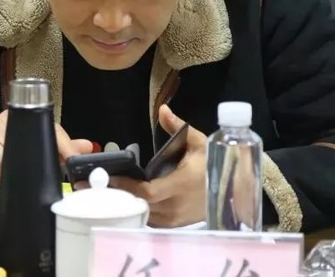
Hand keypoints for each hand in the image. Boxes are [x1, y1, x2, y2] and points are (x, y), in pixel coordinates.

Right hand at [0, 110, 92, 192]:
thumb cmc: (1, 159)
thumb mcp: (31, 155)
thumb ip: (59, 150)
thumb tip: (87, 147)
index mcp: (26, 120)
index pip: (50, 127)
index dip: (64, 143)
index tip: (75, 157)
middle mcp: (11, 120)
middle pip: (36, 133)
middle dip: (51, 152)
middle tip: (63, 167)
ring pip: (17, 145)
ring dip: (26, 164)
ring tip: (34, 177)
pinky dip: (4, 169)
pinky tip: (7, 177)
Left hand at [110, 105, 207, 227]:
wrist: (234, 190)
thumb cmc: (213, 164)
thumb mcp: (198, 142)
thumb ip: (177, 126)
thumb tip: (163, 109)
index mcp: (180, 184)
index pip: (147, 192)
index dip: (127, 187)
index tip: (109, 178)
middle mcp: (175, 205)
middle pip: (141, 206)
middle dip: (121, 196)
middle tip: (100, 186)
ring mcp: (176, 218)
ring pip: (144, 215)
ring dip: (129, 205)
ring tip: (110, 192)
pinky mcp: (176, 225)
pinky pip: (152, 221)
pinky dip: (140, 212)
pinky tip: (130, 201)